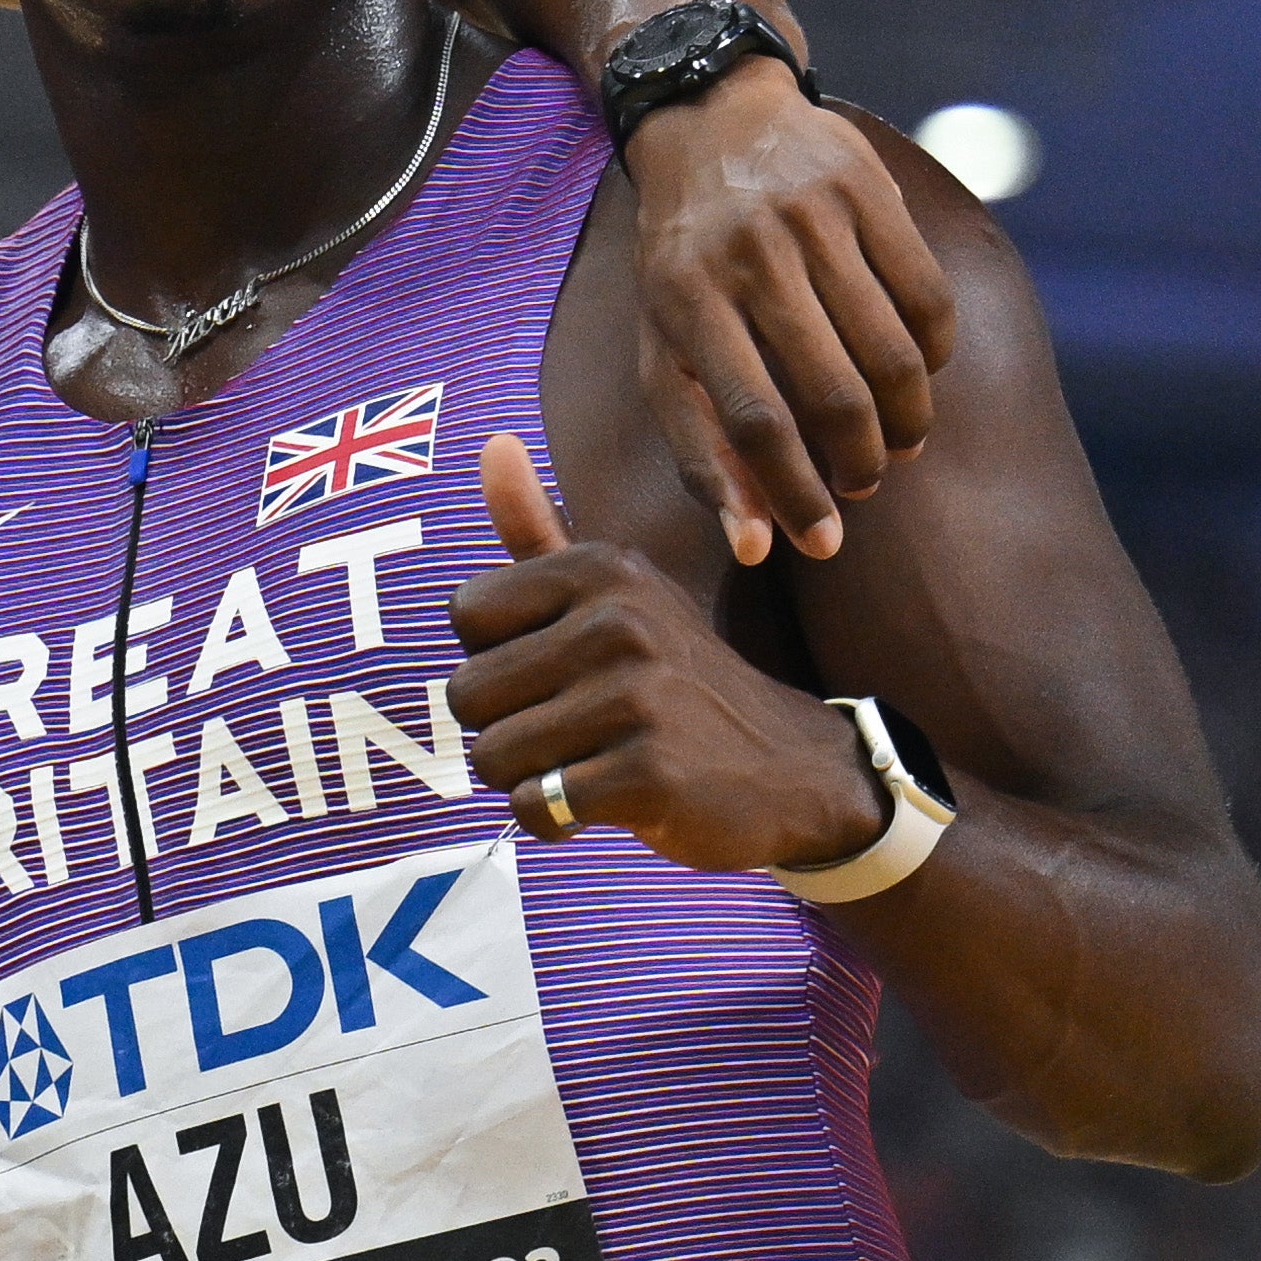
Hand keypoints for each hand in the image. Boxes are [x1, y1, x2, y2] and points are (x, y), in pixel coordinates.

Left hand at [445, 434, 888, 876]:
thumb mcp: (618, 596)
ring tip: (595, 761)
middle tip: (579, 729)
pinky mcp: (651, 773)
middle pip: (465, 694)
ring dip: (529, 777)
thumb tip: (492, 441)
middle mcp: (618, 623)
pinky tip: (610, 800)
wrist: (796, 768)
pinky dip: (556, 819)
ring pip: (492, 757)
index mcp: (601, 571)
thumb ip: (541, 529)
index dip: (495, 657)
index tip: (559, 669)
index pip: (464, 616)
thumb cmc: (677, 681)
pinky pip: (535, 806)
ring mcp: (638, 697)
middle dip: (506, 727)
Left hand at [614, 65, 951, 568]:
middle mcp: (748, 257)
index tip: (823, 543)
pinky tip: (920, 374)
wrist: (709, 121)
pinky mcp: (868, 189)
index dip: (791, 491)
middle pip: (831, 392)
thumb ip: (699, 443)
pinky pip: (927, 295)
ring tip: (900, 445)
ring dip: (908, 419)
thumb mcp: (661, 342)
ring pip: (891, 351)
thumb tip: (754, 545)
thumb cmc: (681, 262)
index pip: (750, 420)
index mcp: (684, 302)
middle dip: (861, 461)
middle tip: (867, 485)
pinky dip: (935, 352)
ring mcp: (811, 218)